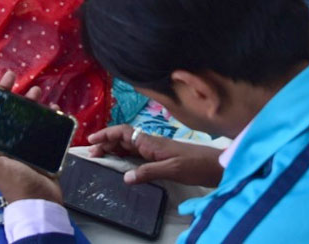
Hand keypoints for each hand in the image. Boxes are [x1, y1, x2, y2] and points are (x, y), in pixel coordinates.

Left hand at [0, 70, 63, 203]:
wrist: (42, 202)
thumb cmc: (15, 184)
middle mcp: (9, 140)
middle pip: (8, 110)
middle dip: (10, 92)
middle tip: (13, 76)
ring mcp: (27, 142)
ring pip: (28, 114)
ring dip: (31, 100)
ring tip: (37, 91)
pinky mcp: (44, 146)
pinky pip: (46, 125)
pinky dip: (50, 115)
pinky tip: (54, 107)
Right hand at [87, 126, 224, 186]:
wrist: (217, 166)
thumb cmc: (196, 165)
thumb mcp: (172, 169)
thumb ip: (149, 172)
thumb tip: (124, 177)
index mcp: (151, 142)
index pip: (123, 132)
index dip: (106, 134)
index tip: (91, 140)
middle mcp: (151, 143)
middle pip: (123, 138)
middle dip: (106, 142)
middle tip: (91, 152)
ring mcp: (156, 150)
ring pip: (129, 145)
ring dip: (114, 148)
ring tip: (101, 156)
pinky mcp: (162, 157)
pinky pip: (138, 154)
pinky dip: (126, 156)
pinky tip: (122, 164)